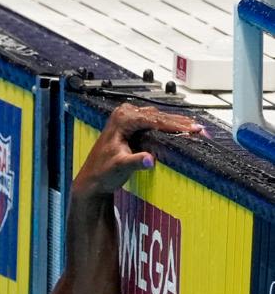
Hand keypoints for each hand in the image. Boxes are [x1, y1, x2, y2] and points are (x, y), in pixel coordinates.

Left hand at [72, 103, 202, 198]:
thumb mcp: (120, 167)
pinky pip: (155, 122)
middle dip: (181, 123)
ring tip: (198, 130)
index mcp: (121, 120)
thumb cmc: (102, 172)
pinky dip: (170, 126)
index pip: (153, 120)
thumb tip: (149, 159)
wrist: (93, 178)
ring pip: (159, 117)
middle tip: (202, 130)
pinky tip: (183, 129)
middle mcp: (124, 114)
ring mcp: (128, 118)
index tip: (193, 129)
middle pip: (159, 116)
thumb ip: (135, 162)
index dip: (175, 125)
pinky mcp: (132, 125)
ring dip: (178, 123)